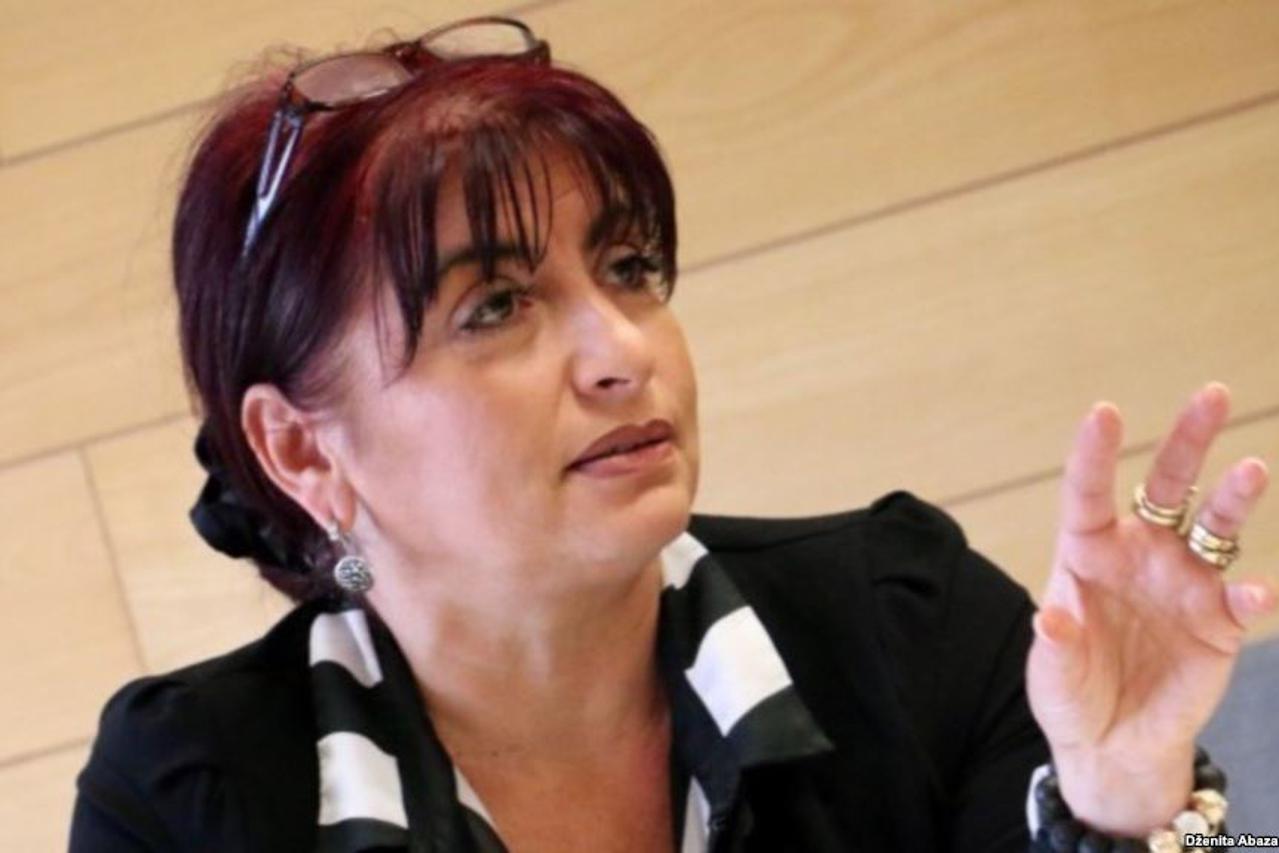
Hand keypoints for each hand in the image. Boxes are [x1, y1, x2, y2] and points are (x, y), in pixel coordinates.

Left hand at [1025, 381, 1275, 836]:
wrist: (1111, 744)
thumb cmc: (1071, 694)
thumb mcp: (1051, 673)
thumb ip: (1056, 645)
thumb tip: (1052, 618)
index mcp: (1088, 552)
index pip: (1089, 491)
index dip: (1095, 452)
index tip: (1104, 412)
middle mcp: (1141, 554)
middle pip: (1167, 486)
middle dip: (1189, 439)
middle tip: (1212, 394)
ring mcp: (1185, 583)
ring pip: (1215, 526)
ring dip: (1234, 498)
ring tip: (1253, 469)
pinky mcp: (1220, 624)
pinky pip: (1240, 601)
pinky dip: (1253, 596)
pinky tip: (1258, 592)